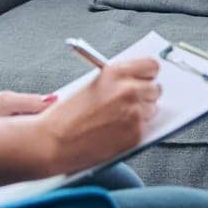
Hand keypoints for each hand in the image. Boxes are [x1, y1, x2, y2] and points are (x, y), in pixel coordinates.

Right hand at [36, 58, 161, 175]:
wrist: (52, 142)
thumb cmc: (64, 116)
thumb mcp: (91, 85)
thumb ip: (115, 80)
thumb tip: (135, 80)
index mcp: (116, 73)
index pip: (151, 66)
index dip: (147, 74)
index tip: (145, 78)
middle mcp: (128, 91)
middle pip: (156, 88)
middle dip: (145, 95)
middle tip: (131, 102)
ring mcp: (133, 114)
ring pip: (152, 110)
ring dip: (141, 114)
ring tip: (118, 119)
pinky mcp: (134, 135)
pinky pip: (145, 130)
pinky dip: (134, 131)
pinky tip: (115, 132)